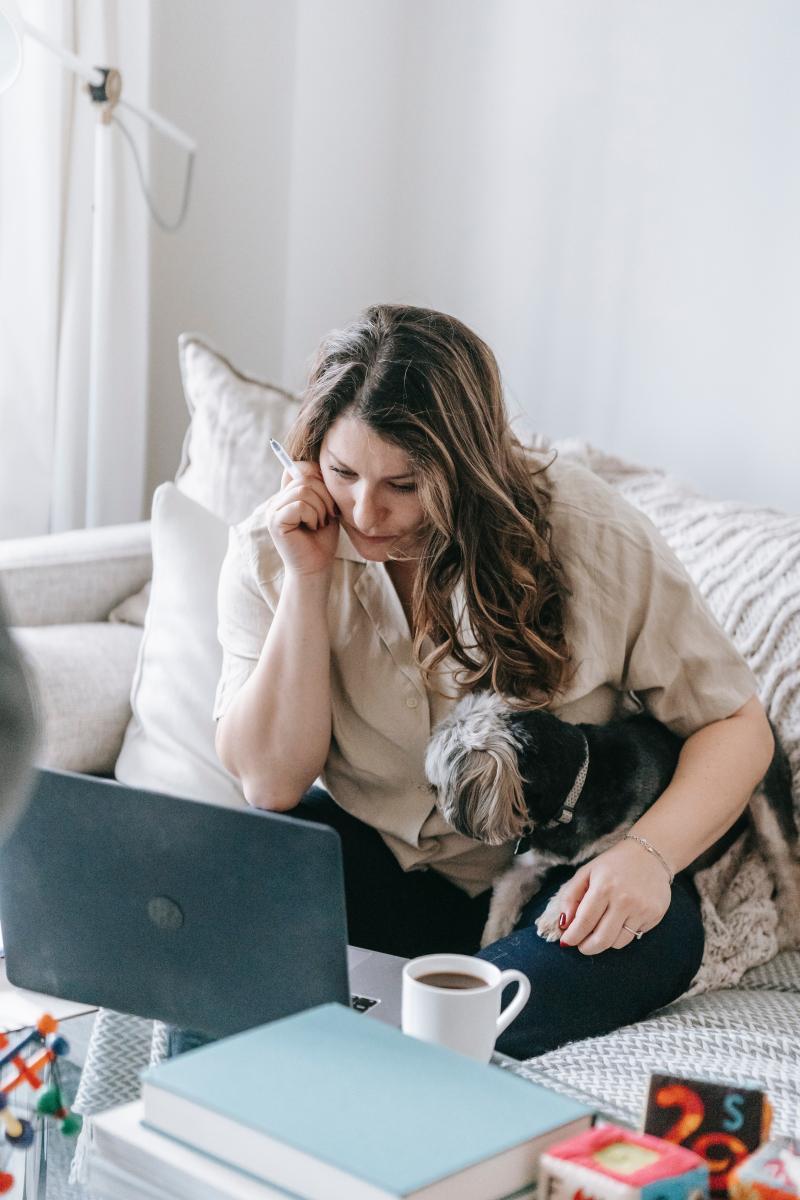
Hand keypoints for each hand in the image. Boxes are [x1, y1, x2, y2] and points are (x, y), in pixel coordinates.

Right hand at [265, 462, 339, 577]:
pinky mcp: (275, 521)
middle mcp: (277, 500)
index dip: (317, 476)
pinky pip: (299, 505)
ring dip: (320, 508)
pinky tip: (312, 529)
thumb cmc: (322, 540)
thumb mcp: (325, 508)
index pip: (298, 467)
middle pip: (305, 479)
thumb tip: (316, 466)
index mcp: (287, 495)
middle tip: (328, 516)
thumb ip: (319, 488)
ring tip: (319, 523)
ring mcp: (273, 510)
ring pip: (303, 491)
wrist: (316, 567)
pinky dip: (313, 516)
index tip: (328, 497)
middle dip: (325, 497)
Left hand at [551, 838, 672, 953]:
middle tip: (581, 946)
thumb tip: (564, 924)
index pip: (584, 922)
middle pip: (602, 939)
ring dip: (605, 942)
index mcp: (603, 887)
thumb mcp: (586, 872)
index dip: (573, 936)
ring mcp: (642, 909)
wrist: (649, 854)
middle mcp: (624, 900)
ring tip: (600, 930)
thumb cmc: (613, 864)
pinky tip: (621, 919)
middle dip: (587, 948)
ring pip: (618, 942)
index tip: (566, 942)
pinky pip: (634, 935)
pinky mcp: (655, 914)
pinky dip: (623, 933)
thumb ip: (570, 897)